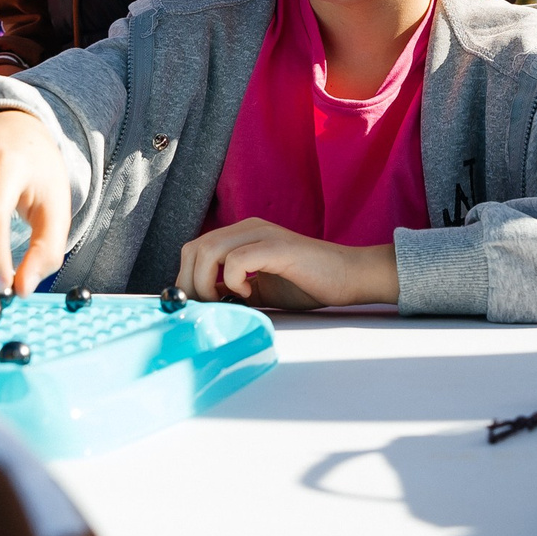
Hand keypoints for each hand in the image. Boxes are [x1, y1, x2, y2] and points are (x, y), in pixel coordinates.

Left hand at [177, 219, 397, 308]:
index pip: (194, 249)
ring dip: (207, 284)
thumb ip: (232, 289)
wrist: (349, 276)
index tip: (198, 305)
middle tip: (209, 308)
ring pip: (209, 251)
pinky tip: (249, 293)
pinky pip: (237, 260)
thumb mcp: (260, 287)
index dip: (187, 278)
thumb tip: (202, 306)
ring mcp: (263, 234)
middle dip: (191, 284)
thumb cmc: (308, 283)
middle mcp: (248, 228)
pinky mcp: (277, 247)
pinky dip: (233, 282)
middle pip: (195, 248)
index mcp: (242, 234)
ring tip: (226, 301)